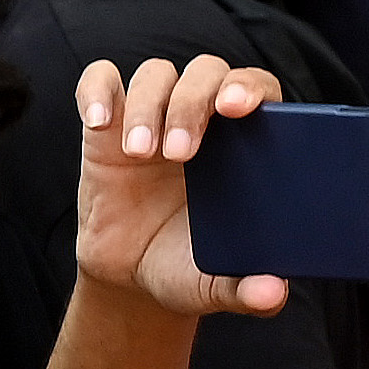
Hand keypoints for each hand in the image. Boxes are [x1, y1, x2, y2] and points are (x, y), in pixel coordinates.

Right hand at [66, 54, 290, 323]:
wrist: (131, 274)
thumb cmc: (185, 267)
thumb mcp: (214, 285)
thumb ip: (243, 289)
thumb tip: (272, 295)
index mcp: (242, 144)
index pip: (256, 90)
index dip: (248, 88)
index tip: (236, 109)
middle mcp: (201, 119)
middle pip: (205, 73)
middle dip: (192, 103)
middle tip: (178, 153)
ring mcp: (153, 115)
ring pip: (157, 74)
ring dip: (149, 106)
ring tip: (141, 154)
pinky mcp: (107, 125)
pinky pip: (100, 82)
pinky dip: (97, 91)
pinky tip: (99, 123)